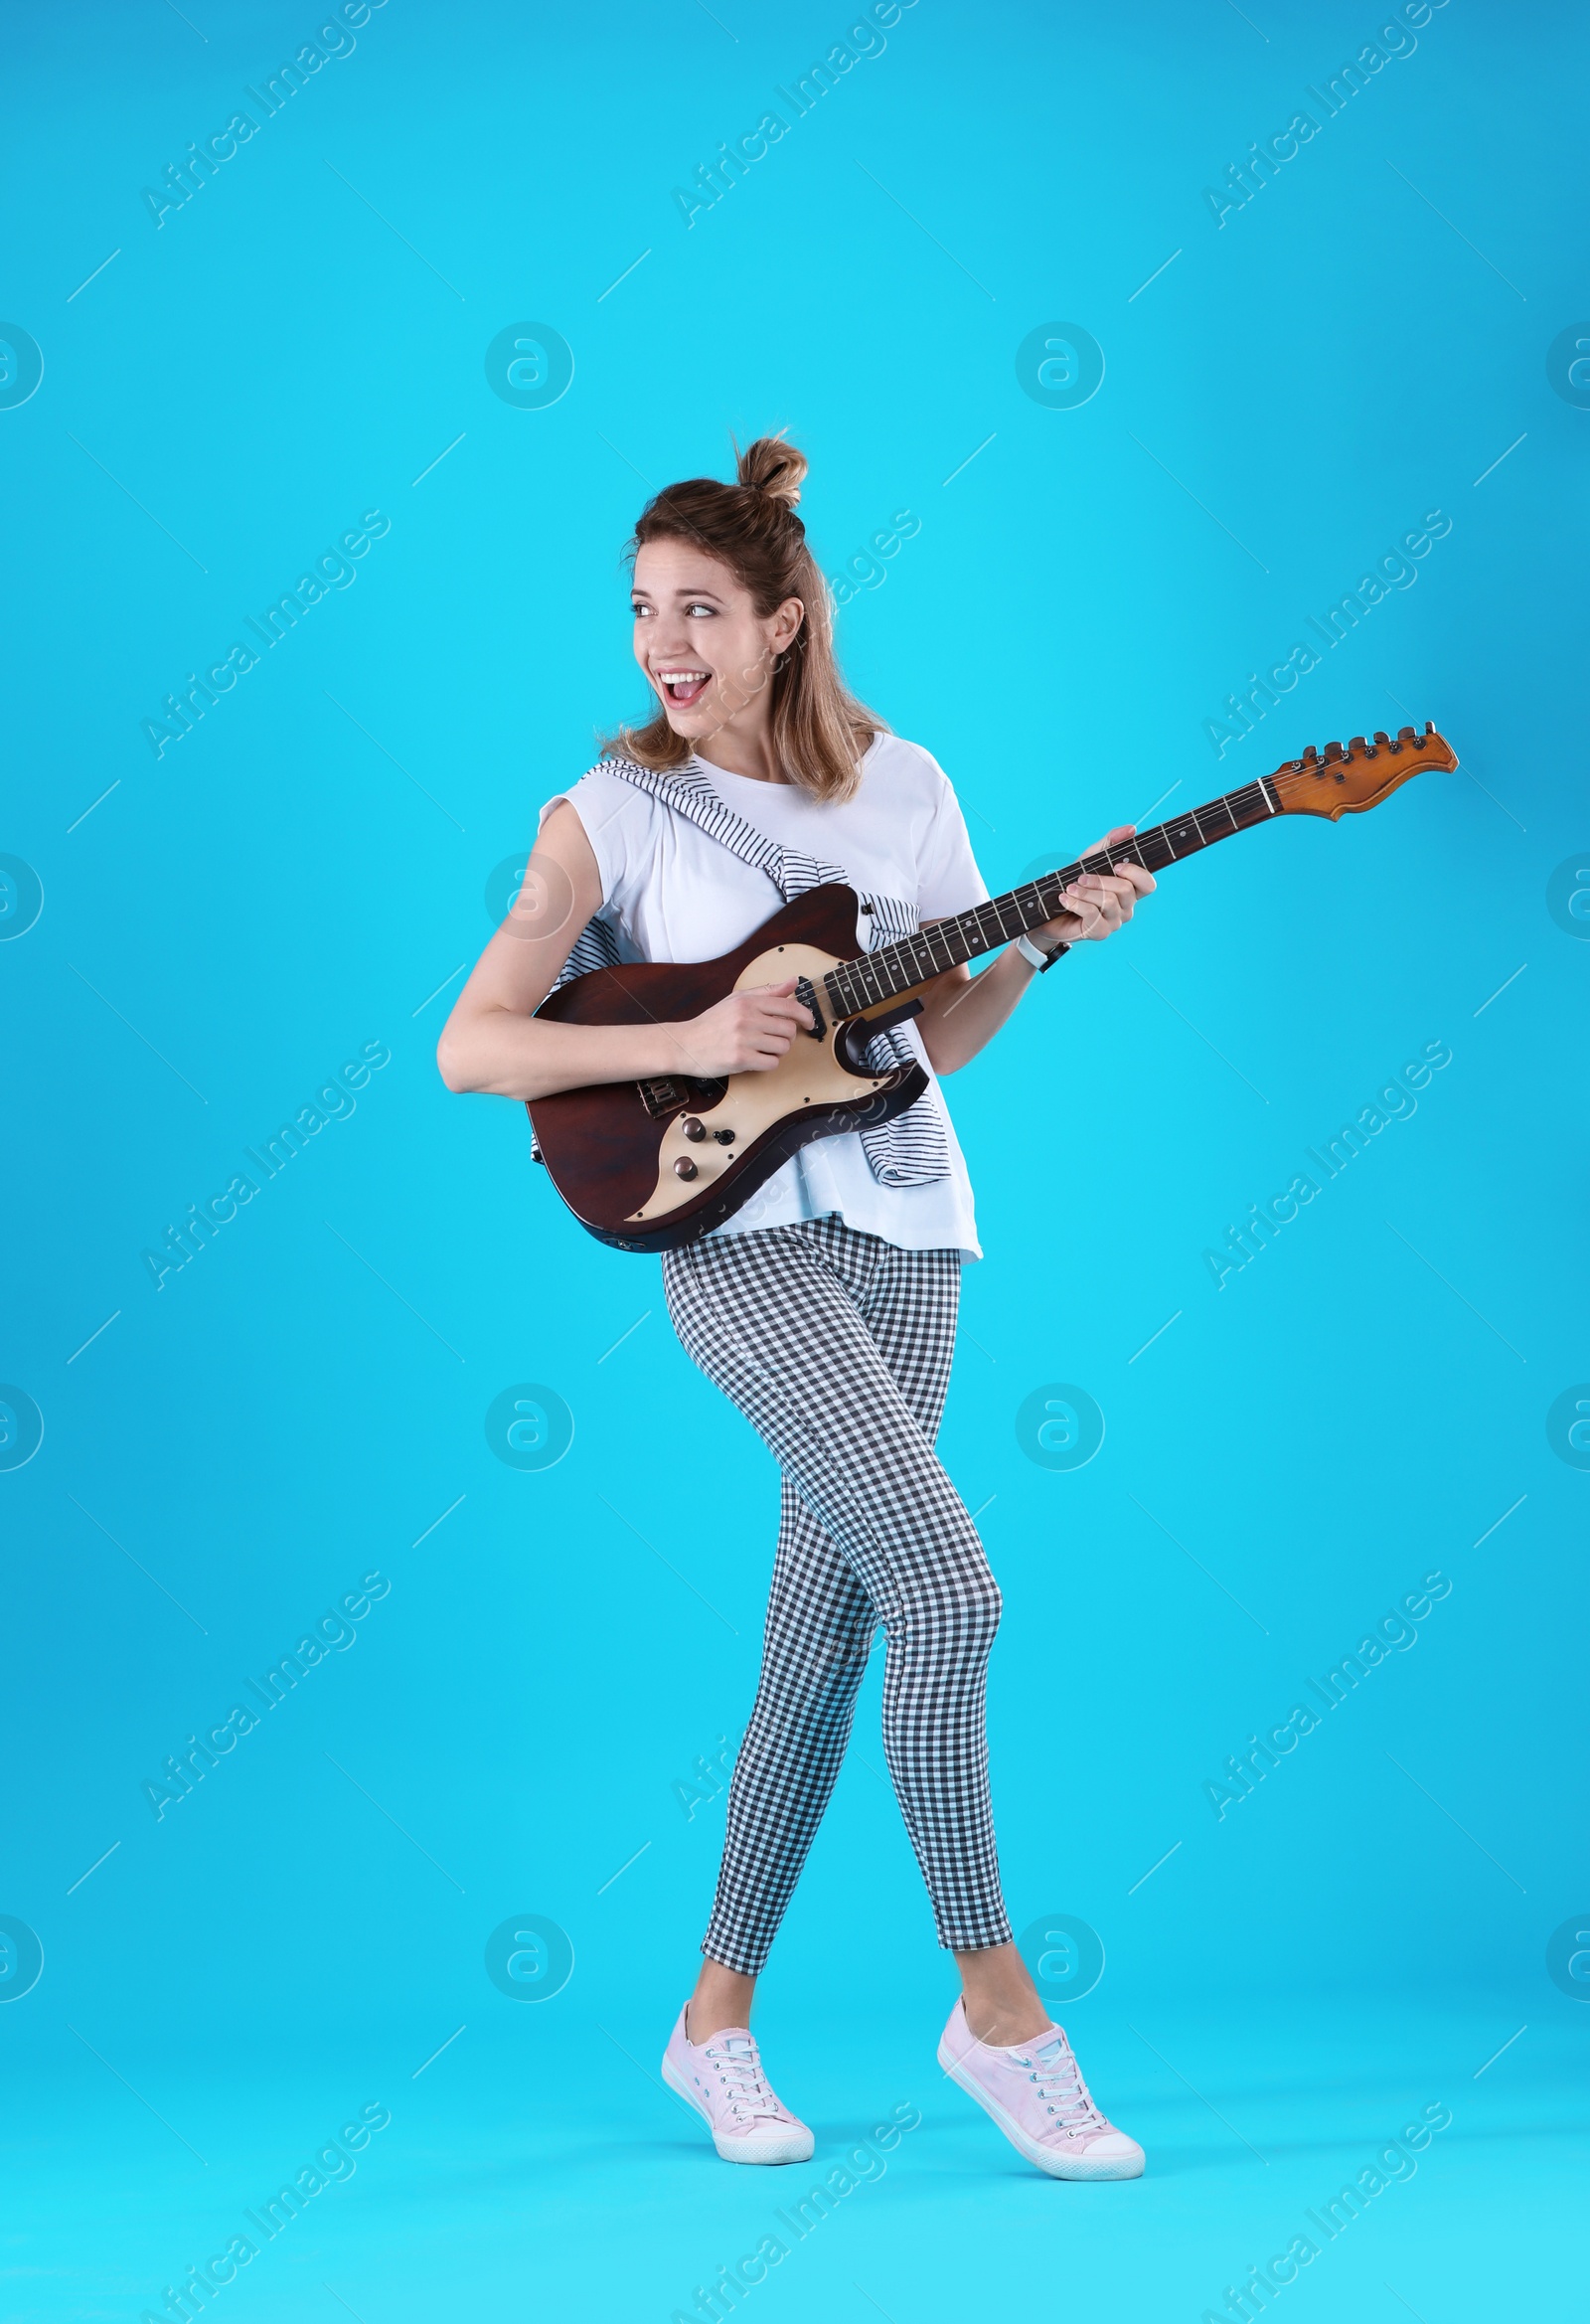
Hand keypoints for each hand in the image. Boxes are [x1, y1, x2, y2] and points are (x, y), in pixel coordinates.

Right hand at [671, 977, 813, 1075]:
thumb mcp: (737, 1000)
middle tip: (774, 1038)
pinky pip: (772, 1063)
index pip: (789, 1006)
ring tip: (761, 1048)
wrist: (685, 1043)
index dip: (806, 1016)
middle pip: (789, 1030)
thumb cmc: (712, 1023)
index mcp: (748, 1002)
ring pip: (783, 1047)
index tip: (809, 1023)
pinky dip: (768, 1063)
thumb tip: (793, 982)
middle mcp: (747, 1018)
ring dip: (777, 1051)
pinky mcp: (740, 1059)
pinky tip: (756, 1058)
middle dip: (786, 1036)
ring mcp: (744, 1039)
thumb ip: (767, 991)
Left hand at [1032, 824, 1155, 946]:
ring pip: (1108, 902)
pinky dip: (1076, 903)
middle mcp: (1126, 907)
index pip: (1148, 884)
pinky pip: (1093, 916)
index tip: (1116, 865)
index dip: (1136, 873)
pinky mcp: (1099, 933)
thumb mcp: (1091, 857)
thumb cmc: (1075, 882)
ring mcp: (1114, 922)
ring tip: (1069, 888)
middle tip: (1081, 876)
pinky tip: (1064, 899)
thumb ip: (1110, 842)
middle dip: (1100, 879)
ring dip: (1085, 891)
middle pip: (1125, 890)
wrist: (1050, 909)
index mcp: (1130, 890)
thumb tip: (1131, 829)